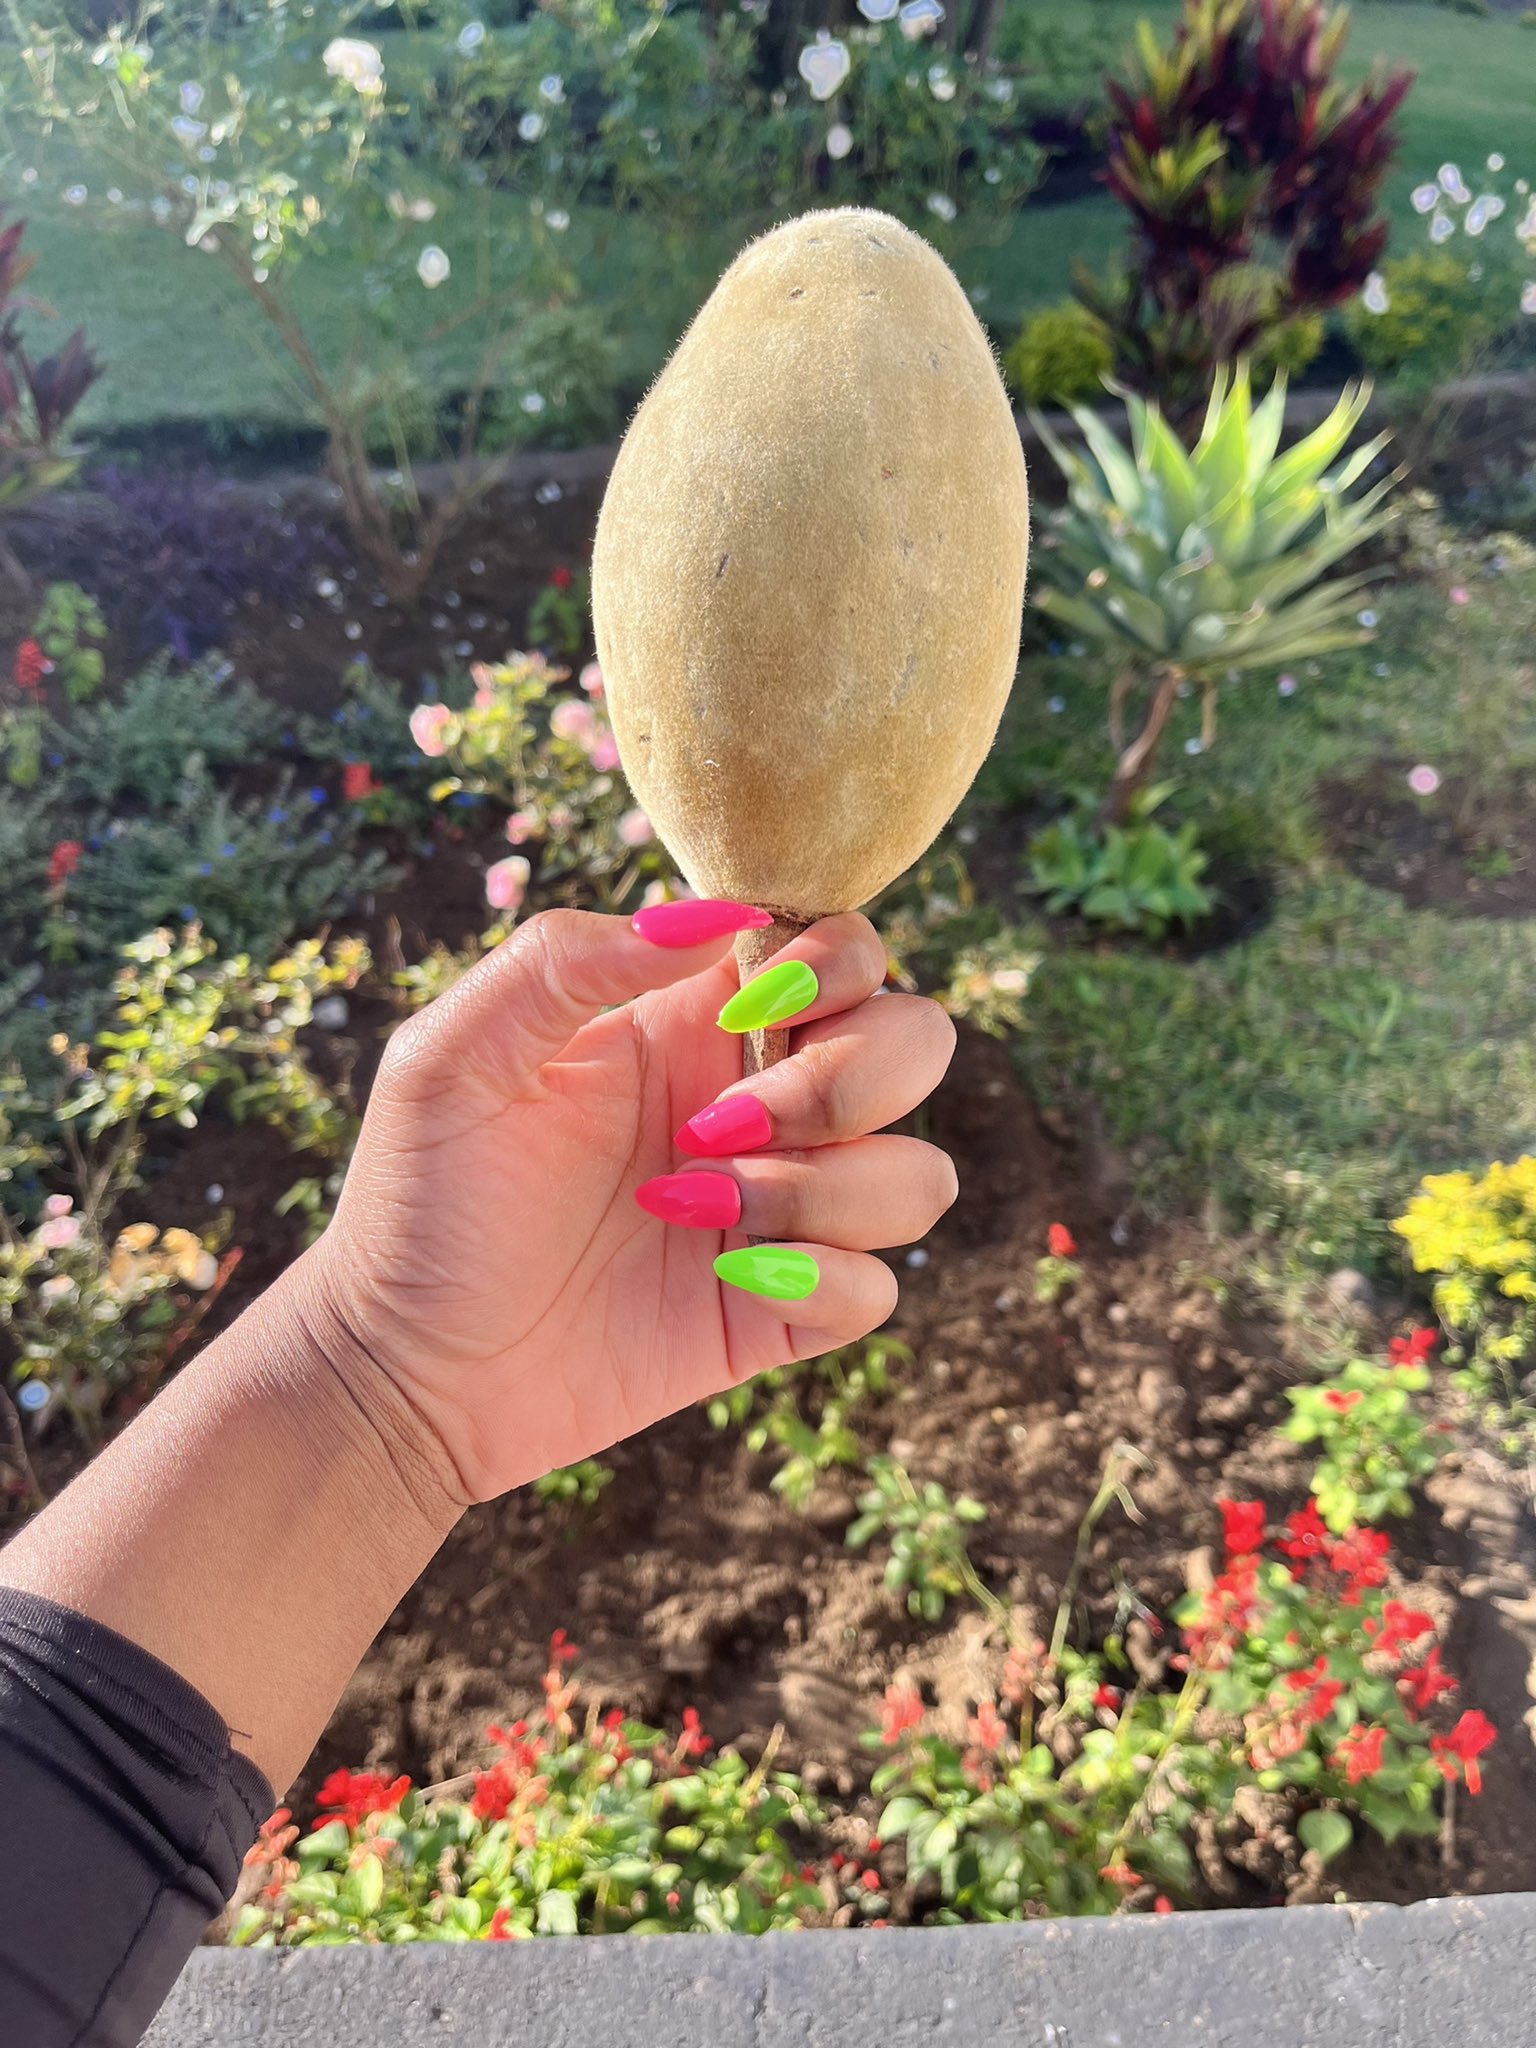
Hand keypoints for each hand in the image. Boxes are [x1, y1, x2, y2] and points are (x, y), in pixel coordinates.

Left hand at [309, 906, 956, 1502]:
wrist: (403, 1370)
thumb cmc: (419, 1198)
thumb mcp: (458, 1052)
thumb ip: (571, 957)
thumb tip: (716, 917)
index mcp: (694, 1020)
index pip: (843, 949)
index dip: (837, 961)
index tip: (756, 1002)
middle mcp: (758, 1102)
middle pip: (916, 1042)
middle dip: (845, 1080)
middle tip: (717, 1126)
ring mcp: (779, 1211)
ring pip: (916, 1172)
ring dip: (826, 1190)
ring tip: (698, 1217)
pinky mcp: (782, 1310)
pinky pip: (880, 1287)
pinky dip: (824, 1282)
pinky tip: (731, 1284)